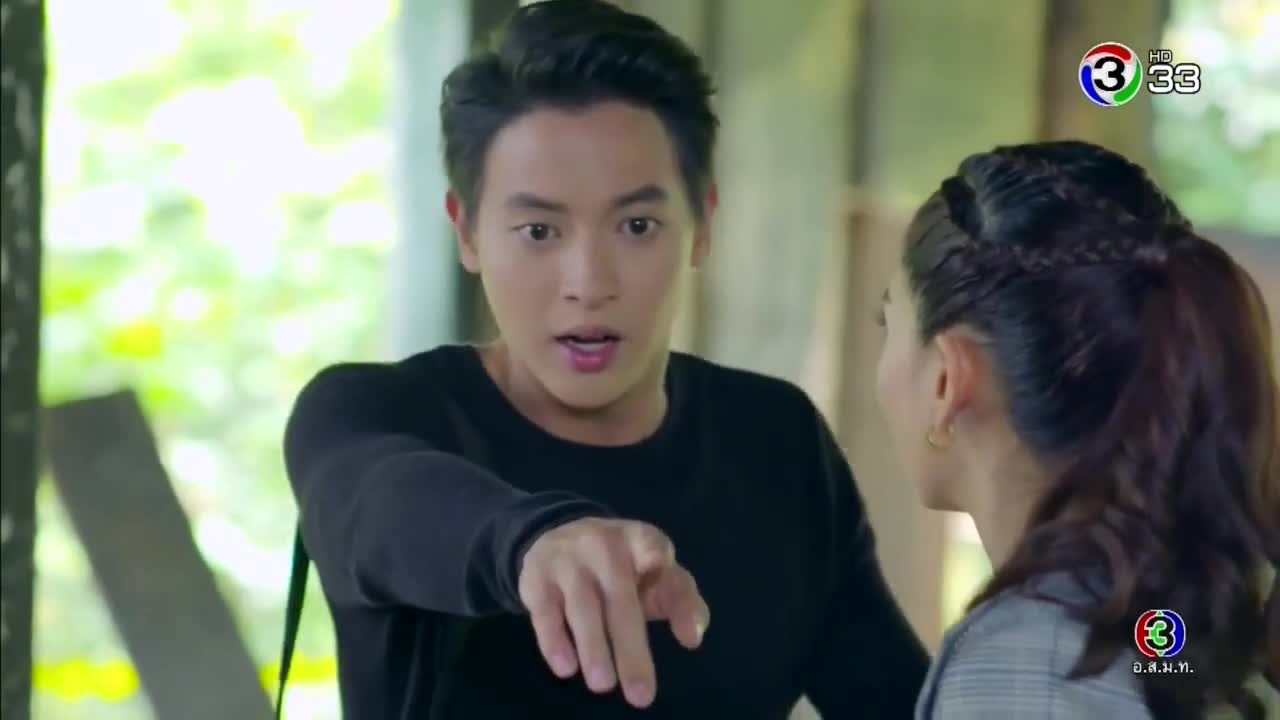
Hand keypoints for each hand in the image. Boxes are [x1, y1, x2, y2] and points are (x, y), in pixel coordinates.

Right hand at [517, 517, 709, 707]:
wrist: (557, 534)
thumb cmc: (621, 567)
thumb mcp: (654, 571)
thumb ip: (681, 599)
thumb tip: (693, 637)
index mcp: (640, 541)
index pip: (656, 553)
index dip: (668, 581)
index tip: (682, 620)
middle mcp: (604, 546)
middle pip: (621, 601)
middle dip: (631, 650)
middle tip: (642, 696)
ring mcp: (568, 561)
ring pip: (583, 608)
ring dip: (593, 647)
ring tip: (603, 685)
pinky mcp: (537, 579)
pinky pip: (545, 612)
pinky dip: (554, 640)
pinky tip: (566, 667)